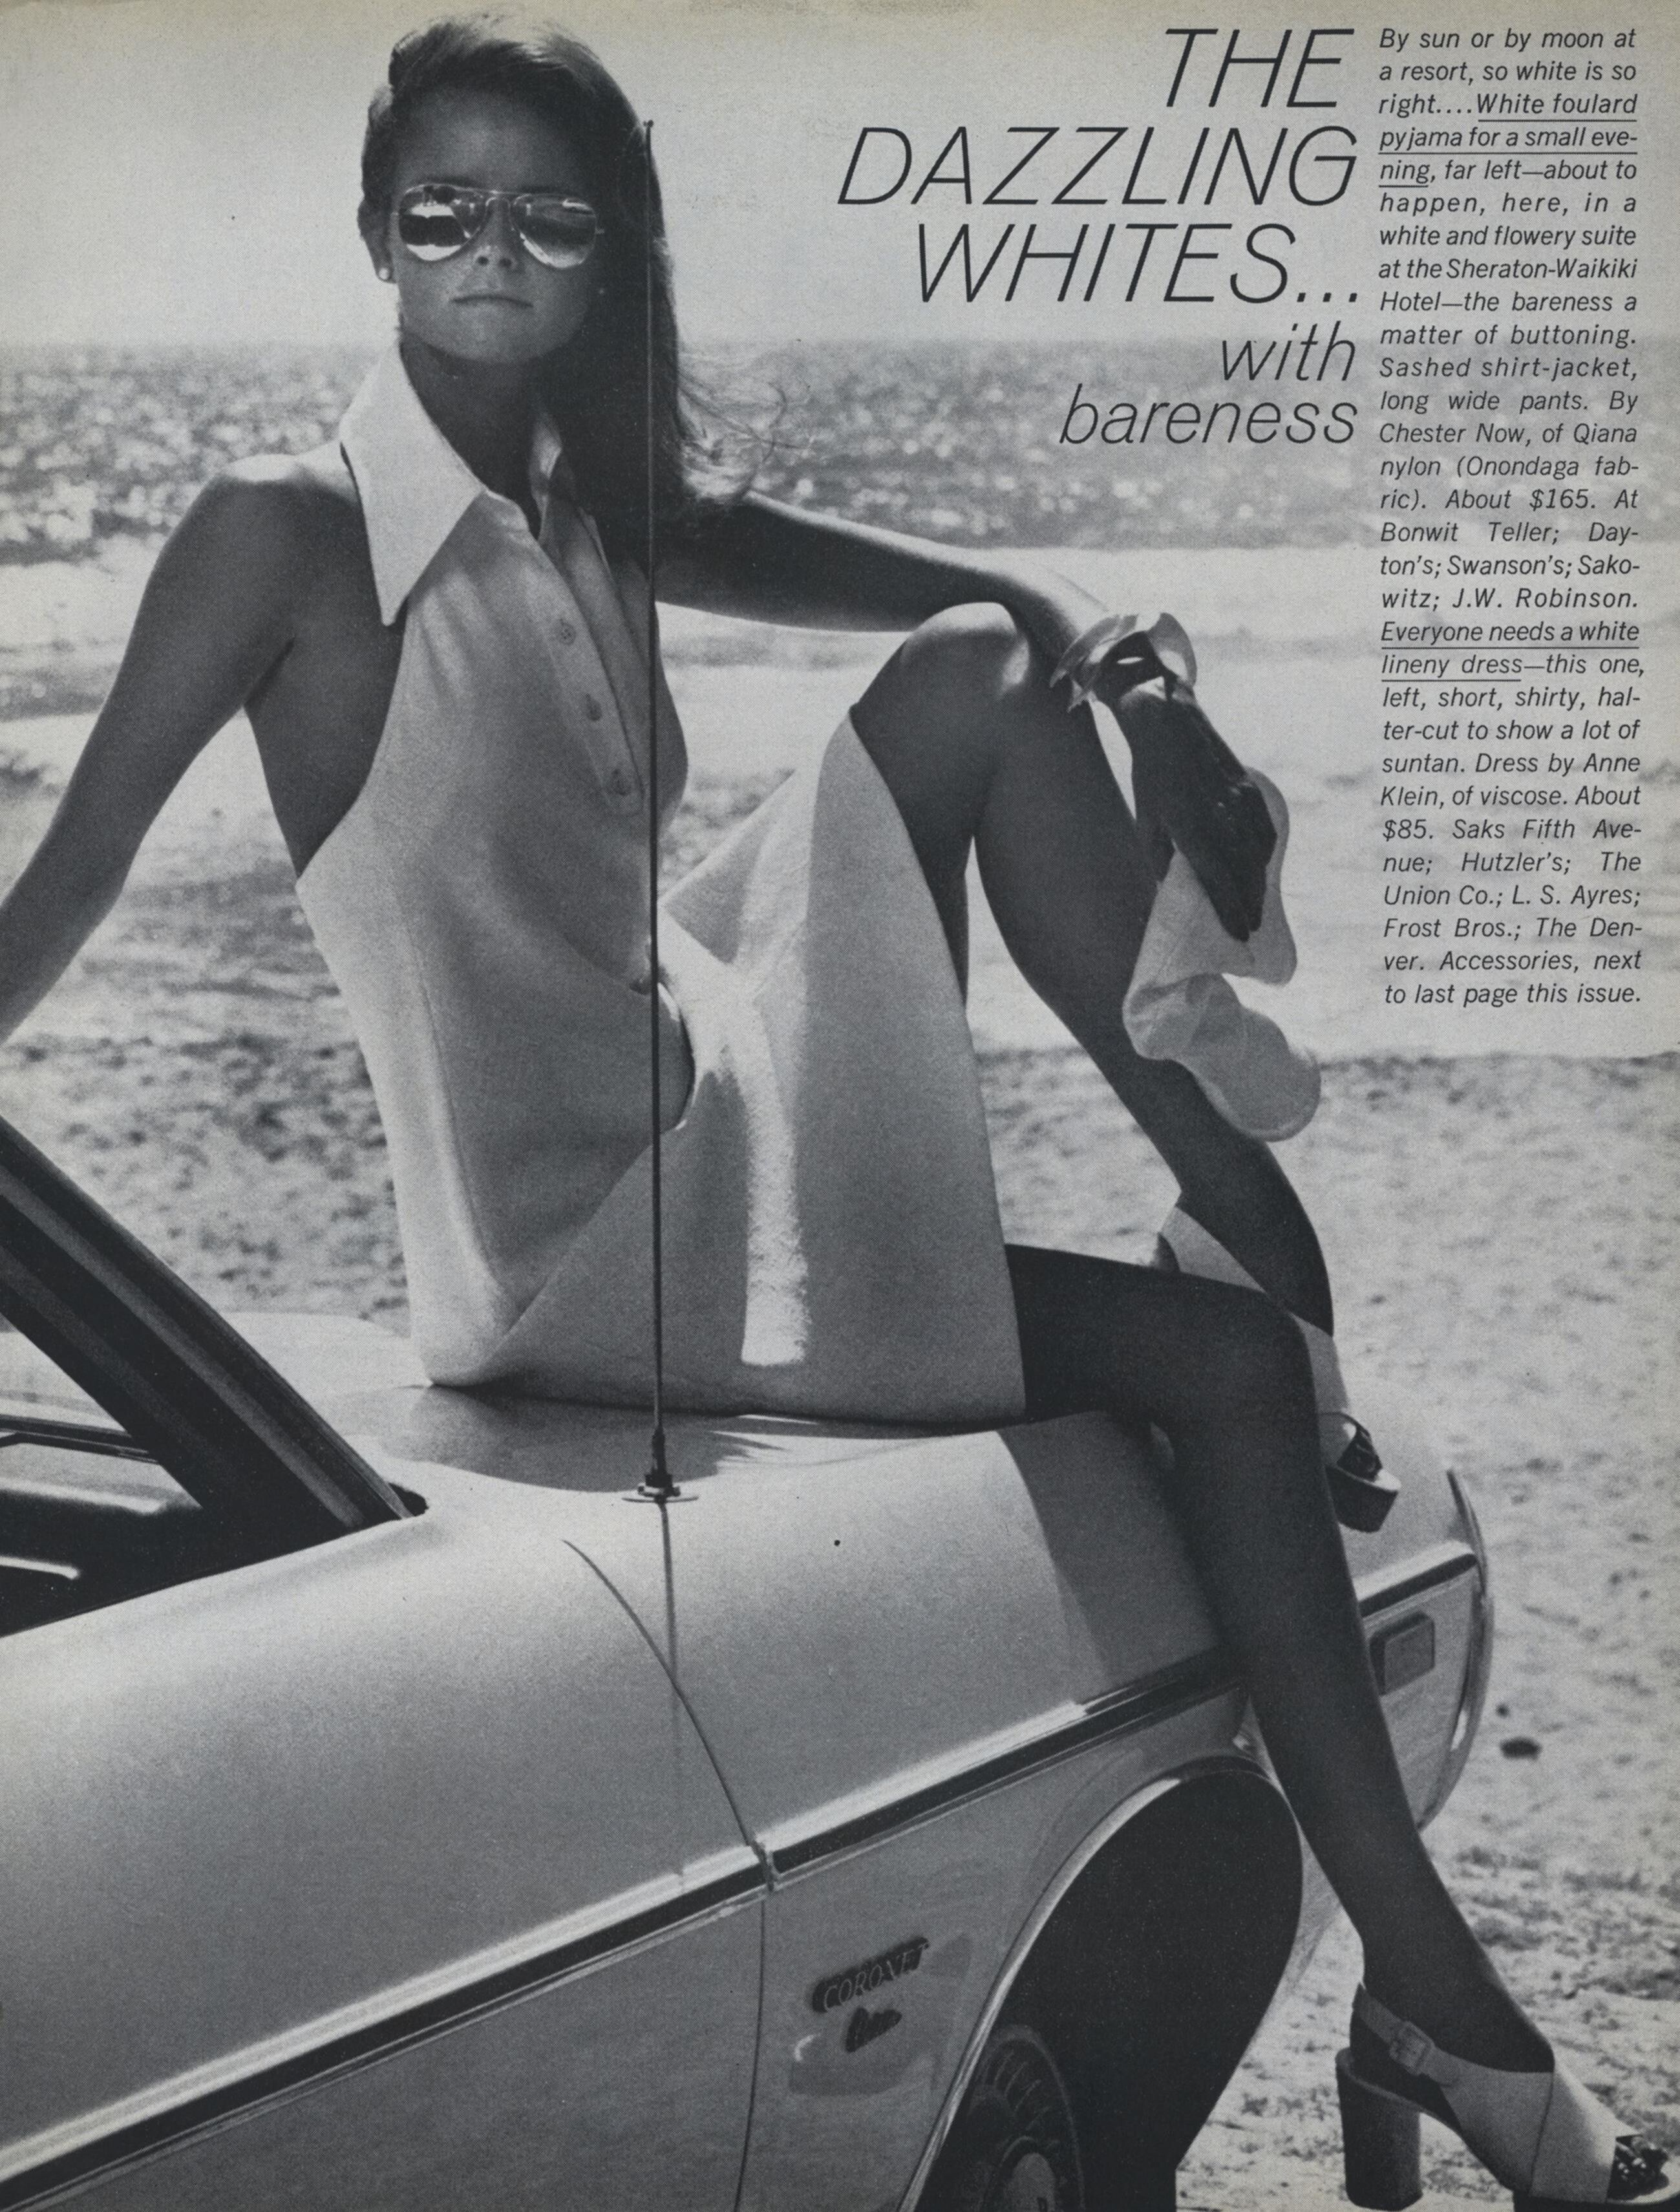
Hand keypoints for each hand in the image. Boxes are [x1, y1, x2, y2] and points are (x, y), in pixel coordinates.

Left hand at [1098, 668, 1275, 941]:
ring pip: (1258, 853)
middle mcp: (1221, 817)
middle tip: (1251, 928)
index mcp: (1191, 828)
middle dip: (1250, 905)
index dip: (1231, 911)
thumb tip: (1171, 891)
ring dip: (1259, 883)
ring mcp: (1240, 801)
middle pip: (1244, 873)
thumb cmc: (1151, 779)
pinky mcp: (1250, 789)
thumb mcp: (1147, 823)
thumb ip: (1161, 859)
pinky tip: (1260, 867)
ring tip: (1256, 905)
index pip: (1219, 882)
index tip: (1239, 935)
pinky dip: (1265, 853)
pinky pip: (1264, 829)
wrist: (1170, 724)